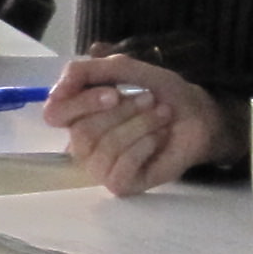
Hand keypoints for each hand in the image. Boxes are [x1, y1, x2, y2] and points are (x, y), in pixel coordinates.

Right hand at [45, 53, 228, 192]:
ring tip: (162, 116)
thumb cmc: (161, 93)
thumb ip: (91, 70)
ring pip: (105, 148)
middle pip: (82, 132)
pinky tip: (158, 140)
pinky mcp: (119, 184)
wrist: (198, 116)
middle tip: (150, 100)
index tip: (113, 93)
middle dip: (124, 111)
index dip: (80, 103)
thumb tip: (62, 82)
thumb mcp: (127, 69)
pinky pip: (121, 168)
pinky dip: (144, 146)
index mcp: (78, 114)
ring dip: (140, 126)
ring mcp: (99, 166)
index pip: (55, 114)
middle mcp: (82, 143)